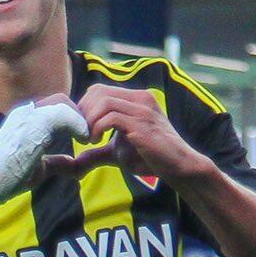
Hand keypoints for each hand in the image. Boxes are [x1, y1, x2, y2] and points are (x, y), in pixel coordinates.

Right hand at [0, 97, 87, 235]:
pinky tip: (85, 140)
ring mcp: (28, 116)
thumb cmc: (9, 178)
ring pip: (63, 103)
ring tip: (88, 138)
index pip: (55, 105)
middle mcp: (25, 112)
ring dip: (80, 119)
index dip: (72, 117)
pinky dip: (78, 125)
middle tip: (89, 135)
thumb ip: (56, 162)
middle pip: (61, 99)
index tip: (83, 135)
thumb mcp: (39, 167)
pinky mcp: (33, 124)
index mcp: (24, 119)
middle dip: (78, 114)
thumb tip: (74, 164)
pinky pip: (64, 115)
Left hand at [41, 84, 206, 185]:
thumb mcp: (119, 153)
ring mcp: (142, 109)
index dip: (84, 107)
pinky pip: (111, 117)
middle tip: (82, 134)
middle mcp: (140, 98)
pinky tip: (96, 141)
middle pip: (98, 91)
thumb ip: (98, 153)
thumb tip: (77, 160)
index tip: (81, 129)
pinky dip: (97, 128)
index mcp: (135, 98)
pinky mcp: (142, 124)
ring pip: (103, 102)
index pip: (99, 90)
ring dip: (89, 121)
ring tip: (88, 139)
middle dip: (83, 112)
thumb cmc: (151, 158)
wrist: (178, 166)